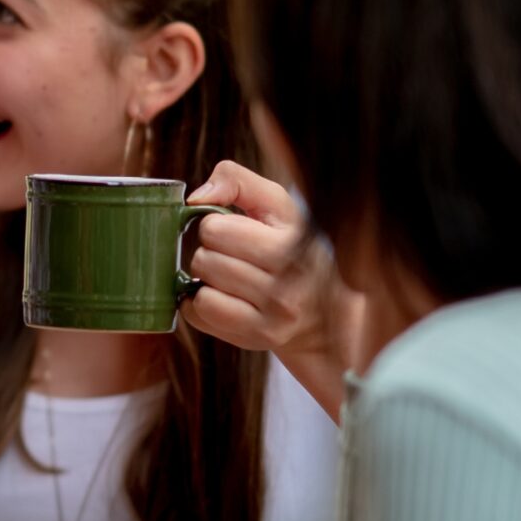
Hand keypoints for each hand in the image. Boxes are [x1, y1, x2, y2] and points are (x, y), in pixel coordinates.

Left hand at [181, 161, 343, 356]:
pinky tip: (222, 298)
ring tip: (231, 277)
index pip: (215, 229)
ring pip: (200, 289)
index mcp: (290, 245)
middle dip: (211, 253)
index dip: (217, 226)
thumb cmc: (293, 248)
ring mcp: (272, 318)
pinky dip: (200, 304)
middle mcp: (286, 286)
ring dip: (207, 280)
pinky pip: (199, 315)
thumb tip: (195, 198)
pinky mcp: (256, 339)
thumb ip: (237, 181)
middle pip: (204, 260)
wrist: (325, 310)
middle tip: (234, 257)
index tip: (236, 232)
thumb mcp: (277, 205)